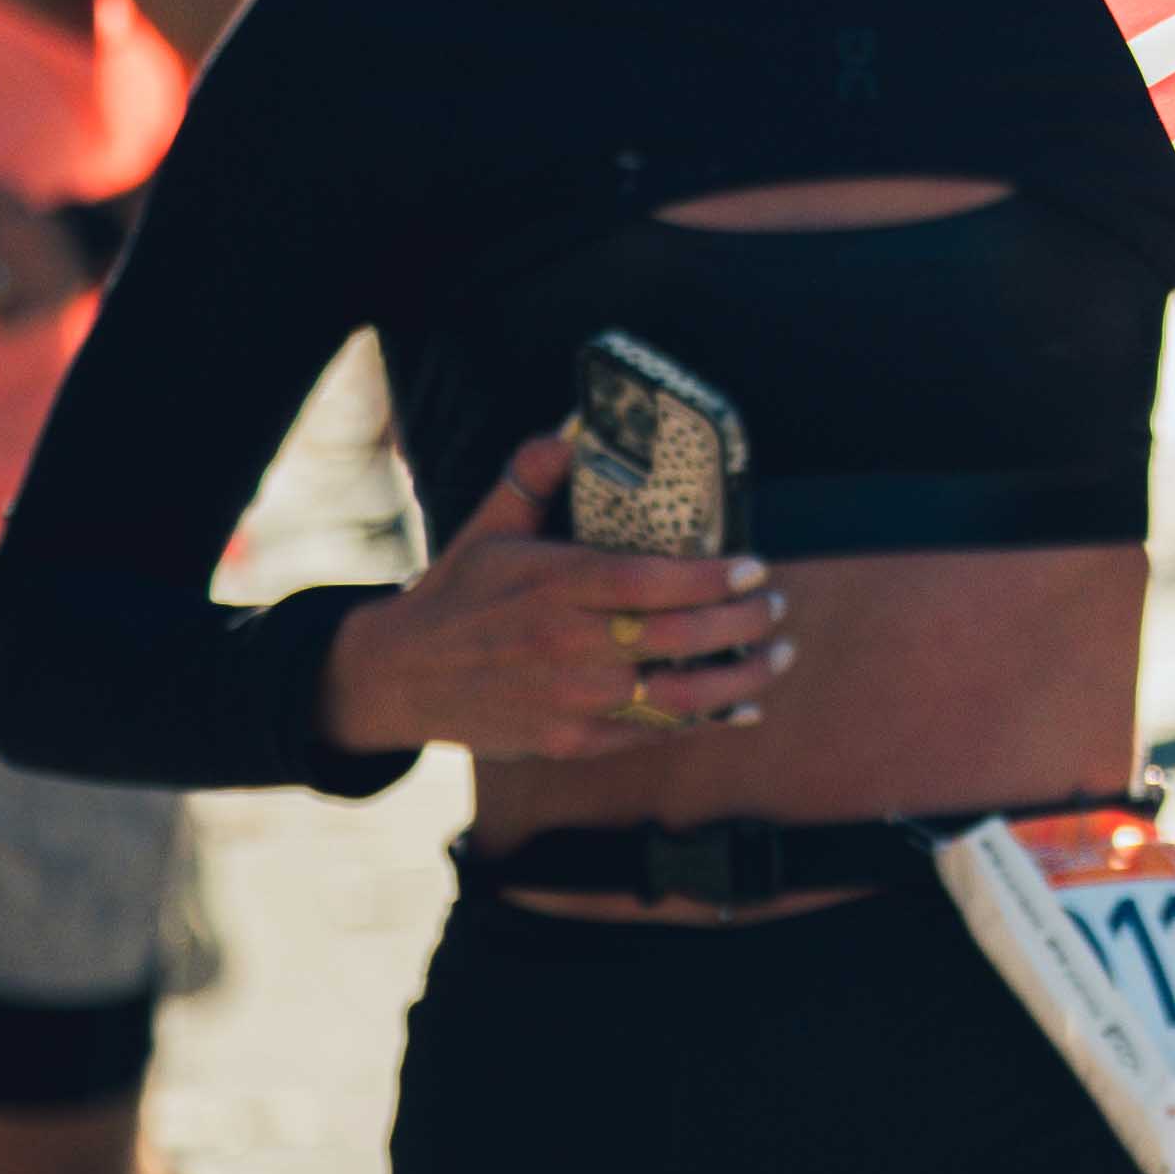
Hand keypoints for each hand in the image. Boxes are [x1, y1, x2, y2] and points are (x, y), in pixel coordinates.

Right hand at [324, 438, 788, 758]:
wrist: (398, 676)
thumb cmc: (459, 593)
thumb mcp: (490, 526)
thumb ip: (534, 476)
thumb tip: (573, 431)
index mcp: (553, 585)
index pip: (649, 582)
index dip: (712, 578)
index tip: (755, 567)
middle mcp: (565, 644)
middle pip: (676, 637)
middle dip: (742, 623)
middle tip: (776, 606)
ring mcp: (568, 699)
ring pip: (676, 696)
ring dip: (739, 679)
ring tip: (776, 656)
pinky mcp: (567, 742)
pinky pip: (650, 734)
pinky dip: (703, 722)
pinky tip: (741, 707)